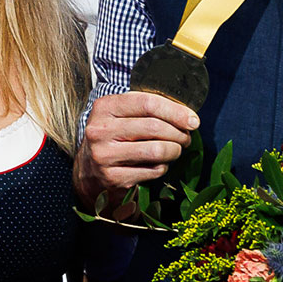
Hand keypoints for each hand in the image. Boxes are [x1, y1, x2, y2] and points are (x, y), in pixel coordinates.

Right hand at [75, 91, 198, 201]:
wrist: (89, 169)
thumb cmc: (114, 136)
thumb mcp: (121, 115)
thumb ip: (147, 109)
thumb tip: (188, 117)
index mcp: (105, 107)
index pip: (148, 103)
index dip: (176, 111)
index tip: (193, 120)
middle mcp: (100, 130)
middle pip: (154, 127)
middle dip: (179, 133)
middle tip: (185, 138)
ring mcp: (104, 155)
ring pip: (156, 150)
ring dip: (174, 151)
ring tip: (176, 150)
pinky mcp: (112, 178)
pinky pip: (152, 171)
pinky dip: (162, 167)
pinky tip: (159, 164)